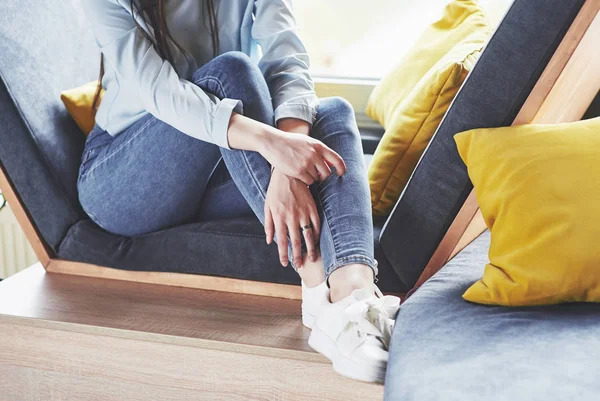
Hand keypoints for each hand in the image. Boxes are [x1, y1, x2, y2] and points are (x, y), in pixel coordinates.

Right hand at [226, 113, 345, 184]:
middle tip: (318, 176)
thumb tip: (331, 163)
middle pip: (327, 172)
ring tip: (304, 172)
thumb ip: (319, 150)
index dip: (341, 168)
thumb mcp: (307, 141)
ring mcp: (306, 163)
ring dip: (313, 178)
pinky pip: (309, 181)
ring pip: (317, 178)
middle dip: (323, 176)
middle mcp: (314, 154)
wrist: (273, 142)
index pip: (336, 159)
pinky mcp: (298, 171)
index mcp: (318, 146)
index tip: (341, 173)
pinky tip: (299, 175)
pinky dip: (306, 181)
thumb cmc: (290, 142)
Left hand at [264, 169, 320, 266]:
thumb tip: (269, 241)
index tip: (285, 264)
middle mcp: (292, 217)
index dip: (283, 254)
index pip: (281, 241)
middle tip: (300, 265)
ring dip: (311, 248)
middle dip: (298, 255)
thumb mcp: (267, 207)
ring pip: (308, 235)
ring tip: (312, 258)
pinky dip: (317, 234)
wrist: (289, 174)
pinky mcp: (312, 208)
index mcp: (279, 218)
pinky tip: (316, 241)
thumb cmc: (275, 191)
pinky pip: (316, 224)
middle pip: (296, 241)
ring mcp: (303, 213)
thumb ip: (268, 225)